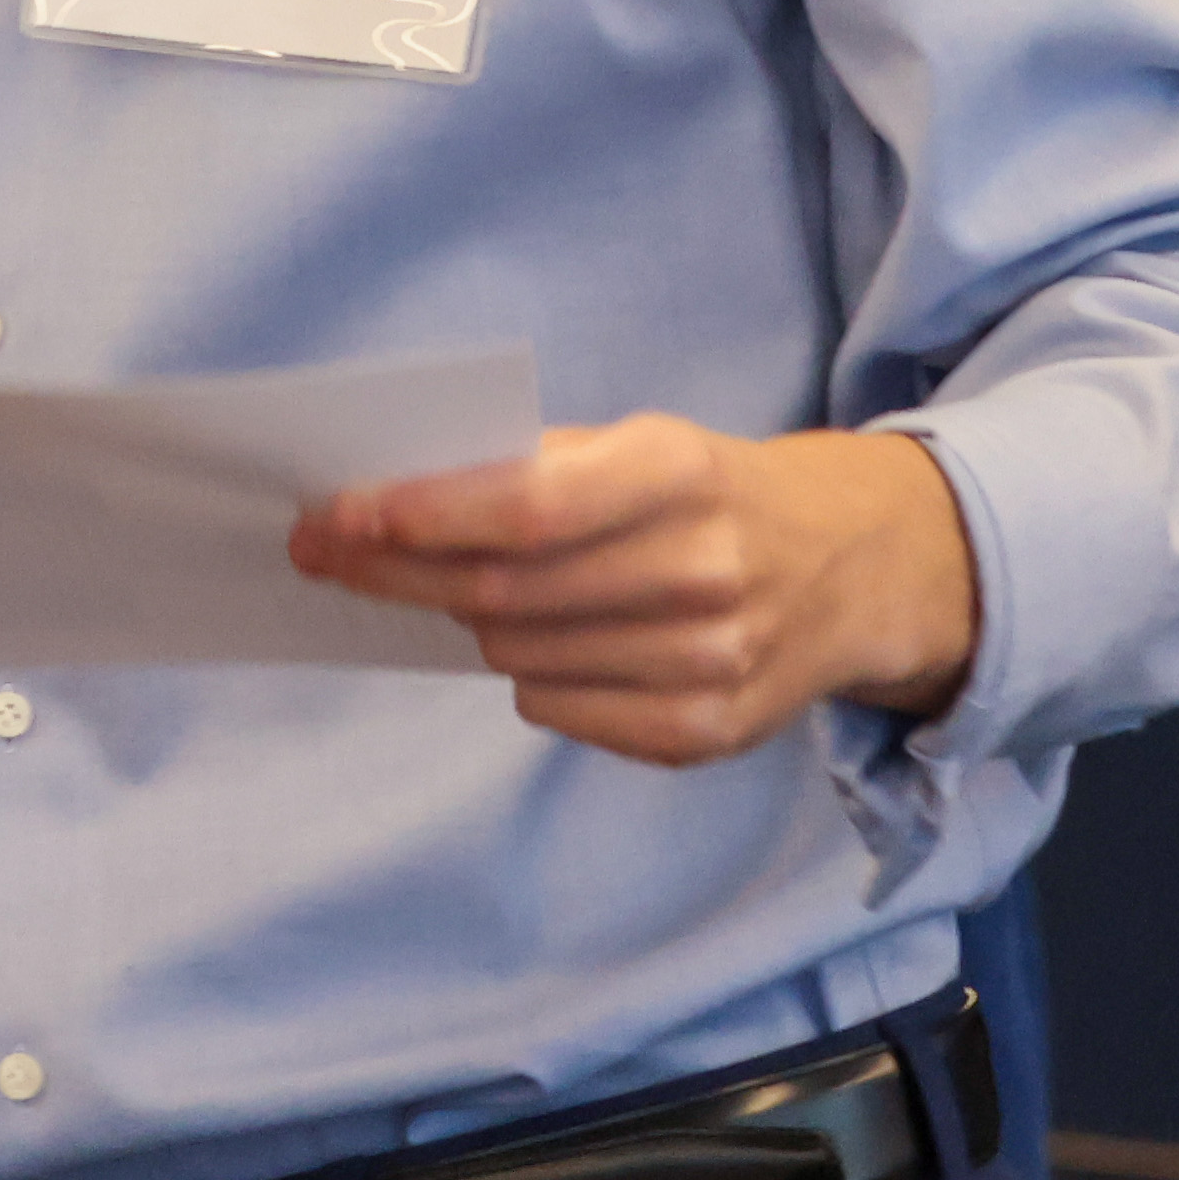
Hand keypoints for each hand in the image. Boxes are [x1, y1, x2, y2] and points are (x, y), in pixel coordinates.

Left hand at [296, 417, 985, 762]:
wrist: (853, 567)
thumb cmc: (709, 495)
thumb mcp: (641, 444)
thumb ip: (534, 468)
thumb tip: (389, 503)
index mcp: (680, 473)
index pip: (525, 507)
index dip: (417, 516)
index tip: (333, 514)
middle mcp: (703, 570)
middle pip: (504, 589)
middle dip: (394, 571)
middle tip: (326, 552)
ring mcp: (711, 663)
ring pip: (518, 655)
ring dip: (463, 622)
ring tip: (453, 589)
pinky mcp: (707, 735)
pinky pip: (559, 712)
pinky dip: (526, 677)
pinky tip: (543, 644)